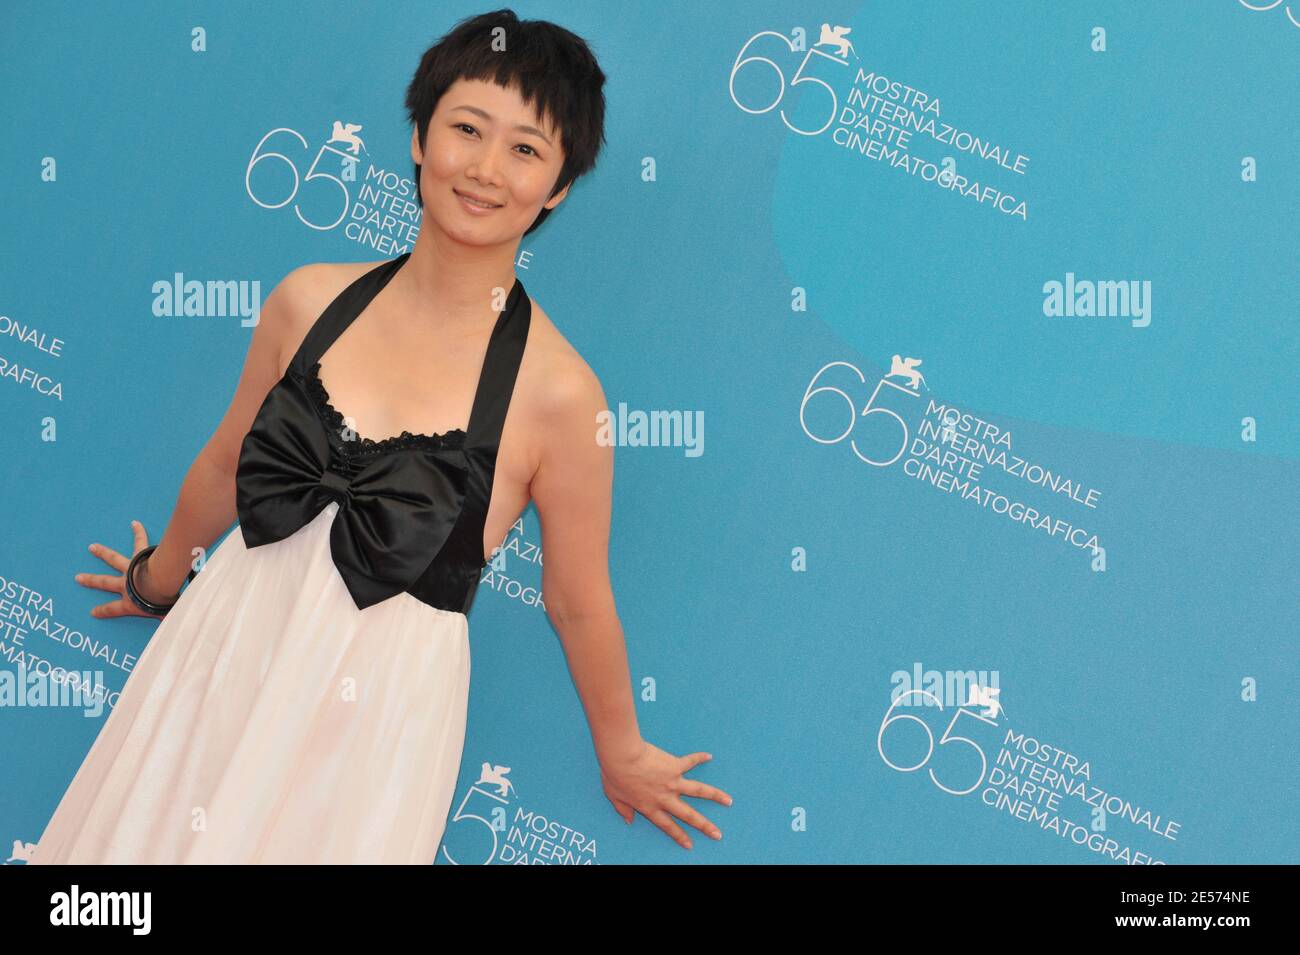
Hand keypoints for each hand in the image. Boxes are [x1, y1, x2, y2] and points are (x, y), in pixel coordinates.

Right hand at [75, 520, 175, 619]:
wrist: (160, 584)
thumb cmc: (159, 602)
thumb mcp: (161, 615)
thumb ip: (164, 619)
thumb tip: (172, 625)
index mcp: (128, 602)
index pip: (113, 609)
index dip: (103, 611)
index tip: (93, 612)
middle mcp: (125, 584)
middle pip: (104, 582)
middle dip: (91, 580)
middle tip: (78, 577)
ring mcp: (130, 569)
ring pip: (114, 559)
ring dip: (102, 552)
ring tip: (93, 547)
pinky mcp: (140, 557)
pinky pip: (139, 542)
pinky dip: (138, 532)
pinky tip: (135, 523)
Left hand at [599, 739, 731, 849]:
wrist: (622, 757)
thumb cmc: (614, 775)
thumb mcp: (614, 796)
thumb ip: (623, 809)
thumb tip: (628, 820)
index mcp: (650, 807)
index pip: (667, 826)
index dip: (679, 836)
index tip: (690, 844)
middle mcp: (665, 798)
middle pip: (689, 815)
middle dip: (704, 826)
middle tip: (718, 834)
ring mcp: (673, 782)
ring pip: (699, 791)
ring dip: (715, 796)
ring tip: (729, 801)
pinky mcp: (675, 765)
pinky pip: (690, 761)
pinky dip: (699, 758)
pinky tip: (709, 756)